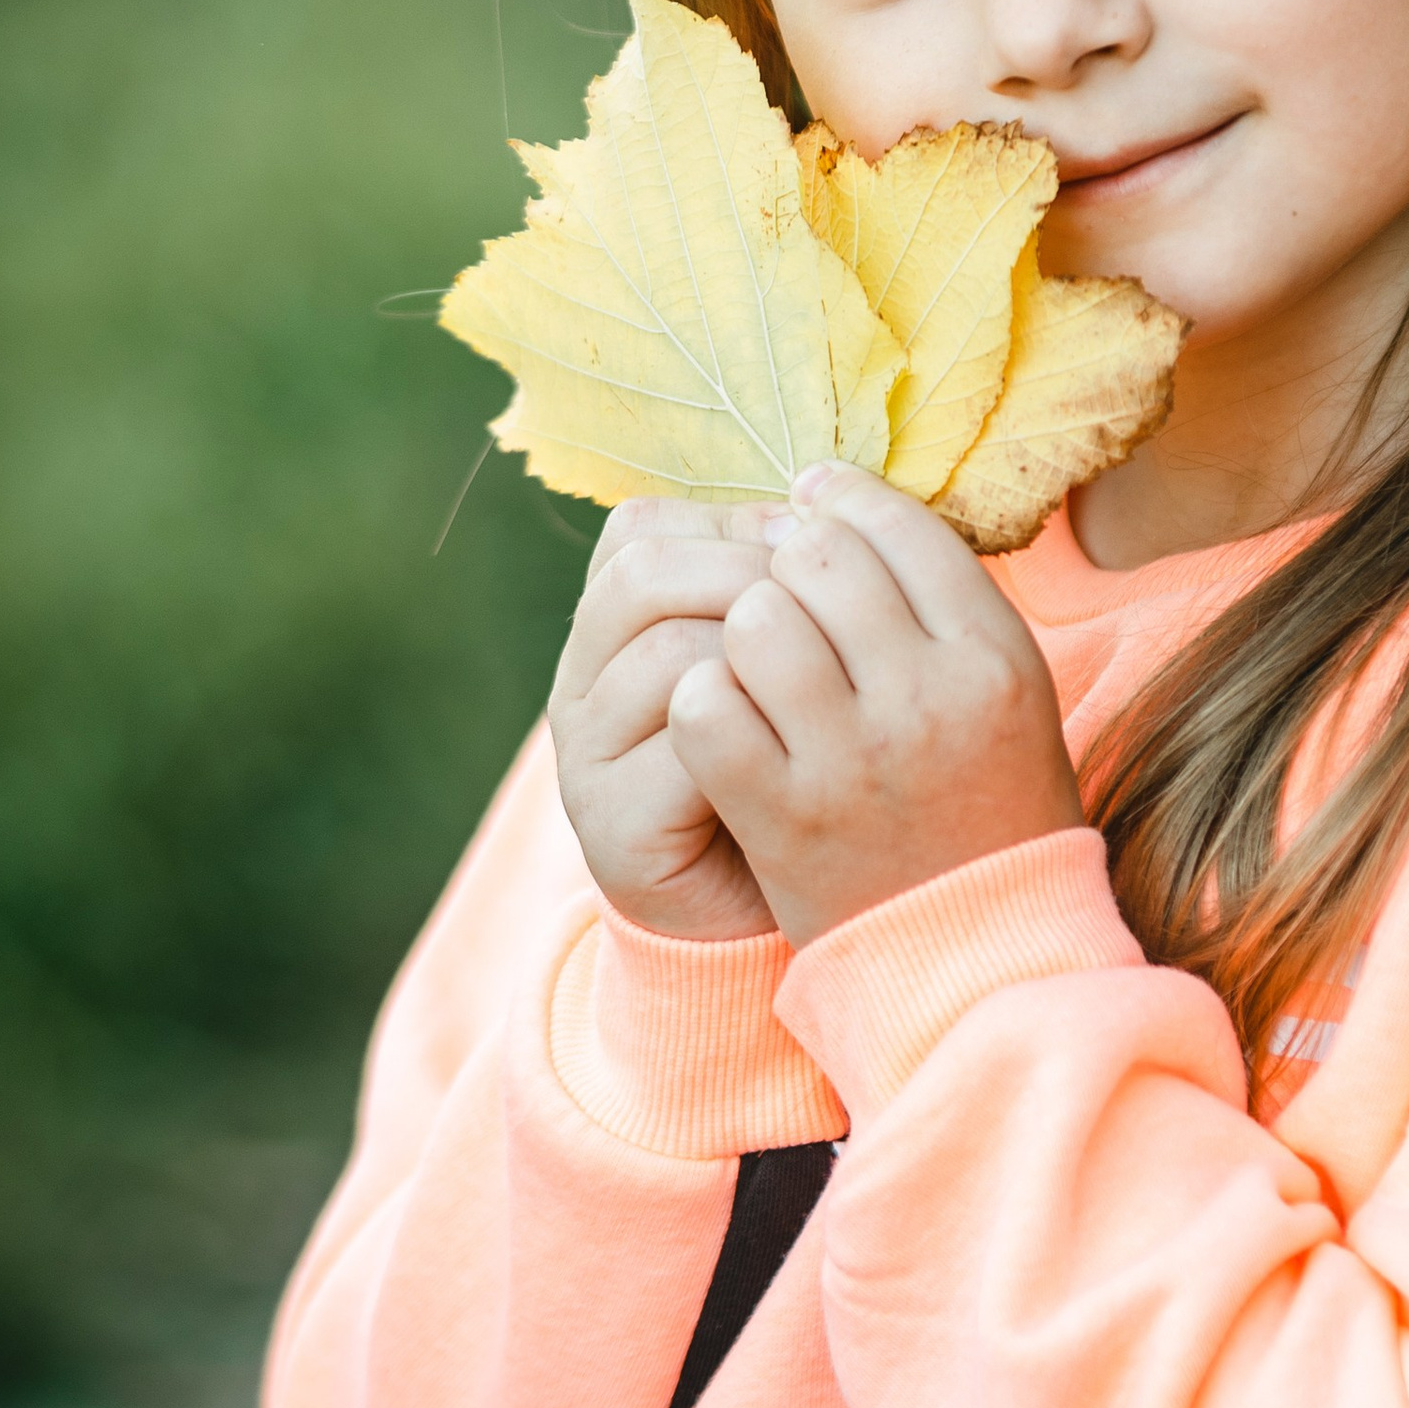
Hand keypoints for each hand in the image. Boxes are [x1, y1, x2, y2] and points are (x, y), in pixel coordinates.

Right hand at [550, 500, 786, 941]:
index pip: (641, 530)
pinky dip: (755, 737)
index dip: (735, 524)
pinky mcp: (612, 827)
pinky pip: (683, 749)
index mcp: (613, 626)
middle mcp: (581, 682)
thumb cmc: (792, 764)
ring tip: (827, 680)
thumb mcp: (784, 659)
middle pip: (641, 575)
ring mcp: (588, 757)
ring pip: (665, 655)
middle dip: (747, 574)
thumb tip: (824, 499)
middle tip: (827, 608)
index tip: (814, 547)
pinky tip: (806, 749)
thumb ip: (780, 585)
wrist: (771, 908)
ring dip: (760, 656)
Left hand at [665, 464, 1083, 948]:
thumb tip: (828, 499)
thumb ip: (939, 600)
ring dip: (740, 631)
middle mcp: (930, 697)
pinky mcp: (785, 816)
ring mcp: (853, 759)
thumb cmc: (989, 804)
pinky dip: (703, 704)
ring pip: (755, 621)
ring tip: (755, 663)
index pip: (900, 527)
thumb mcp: (1005, 691)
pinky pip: (708, 709)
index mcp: (994, 657)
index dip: (841, 501)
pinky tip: (724, 722)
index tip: (810, 505)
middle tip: (777, 590)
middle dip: (784, 562)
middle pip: (819, 559)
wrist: (976, 950)